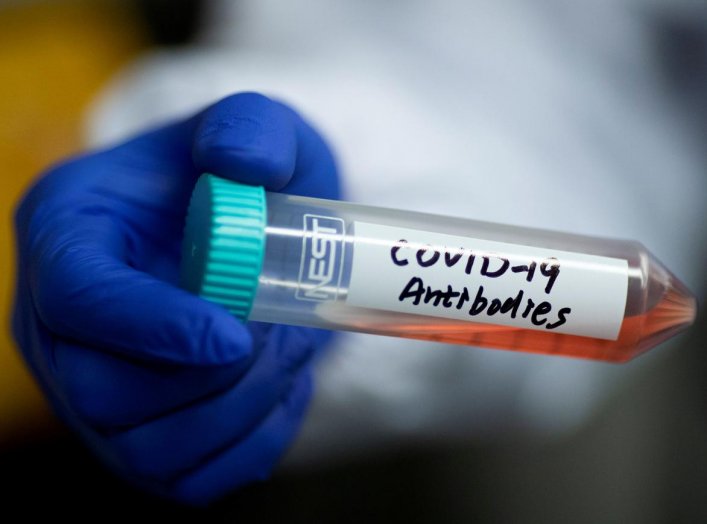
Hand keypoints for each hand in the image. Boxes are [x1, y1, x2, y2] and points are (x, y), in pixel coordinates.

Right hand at [12, 92, 340, 503]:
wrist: (247, 233)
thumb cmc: (243, 181)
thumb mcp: (256, 129)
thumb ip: (251, 127)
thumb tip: (241, 163)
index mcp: (67, 235)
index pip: (77, 299)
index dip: (152, 327)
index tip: (235, 335)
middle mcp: (61, 326)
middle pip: (104, 393)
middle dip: (211, 379)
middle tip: (279, 336)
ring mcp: (93, 391)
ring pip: (149, 450)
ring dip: (239, 412)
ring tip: (289, 354)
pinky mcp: (138, 437)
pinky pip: (187, 480)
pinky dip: (250, 446)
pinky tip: (283, 392)